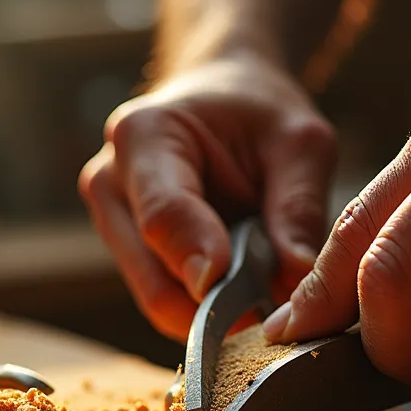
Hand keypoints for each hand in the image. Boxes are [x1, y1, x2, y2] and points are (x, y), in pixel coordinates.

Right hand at [79, 55, 336, 339]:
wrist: (220, 93)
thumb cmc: (258, 111)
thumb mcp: (300, 142)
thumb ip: (299, 207)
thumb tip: (298, 278)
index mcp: (145, 134)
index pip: (164, 215)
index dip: (204, 260)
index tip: (247, 299)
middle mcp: (110, 181)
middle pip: (152, 274)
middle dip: (214, 305)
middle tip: (274, 316)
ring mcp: (111, 219)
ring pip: (155, 297)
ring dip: (211, 311)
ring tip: (263, 300)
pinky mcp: (124, 249)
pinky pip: (162, 297)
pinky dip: (203, 308)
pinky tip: (241, 295)